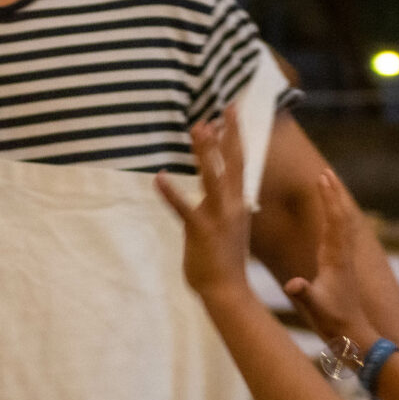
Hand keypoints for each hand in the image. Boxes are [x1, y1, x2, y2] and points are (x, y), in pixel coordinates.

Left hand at [158, 115, 253, 295]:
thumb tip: (211, 185)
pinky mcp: (201, 231)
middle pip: (234, 162)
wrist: (228, 290)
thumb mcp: (226, 224)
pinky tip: (159, 177)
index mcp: (239, 202)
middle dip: (230, 134)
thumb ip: (218, 203)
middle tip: (225, 108)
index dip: (234, 137)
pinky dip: (171, 193)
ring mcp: (219, 217)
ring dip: (206, 153)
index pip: (240, 162)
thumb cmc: (224, 258)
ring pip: (213, 177)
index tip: (228, 114)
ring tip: (198, 129)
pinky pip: (184, 209)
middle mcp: (233, 205)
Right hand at [282, 169, 380, 349]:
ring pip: (343, 223)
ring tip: (328, 185)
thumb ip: (304, 294)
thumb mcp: (314, 307)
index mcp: (335, 258)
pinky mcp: (341, 265)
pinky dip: (334, 217)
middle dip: (334, 193)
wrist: (351, 334)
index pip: (334, 221)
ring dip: (335, 203)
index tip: (322, 178)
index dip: (328, 199)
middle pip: (342, 216)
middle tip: (326, 172)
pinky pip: (340, 233)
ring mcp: (343, 259)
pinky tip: (329, 215)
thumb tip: (293, 284)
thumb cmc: (332, 321)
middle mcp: (342, 254)